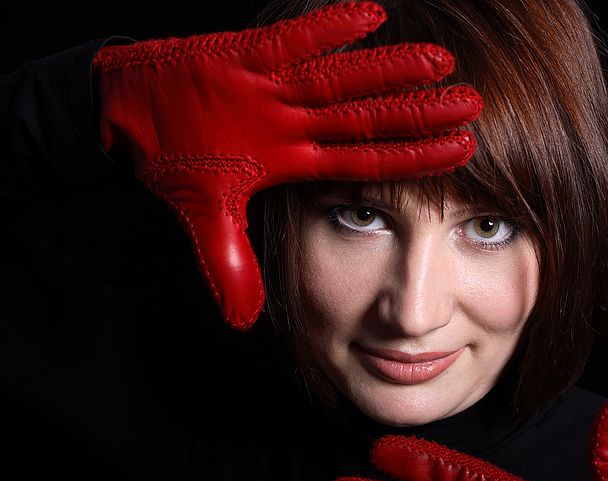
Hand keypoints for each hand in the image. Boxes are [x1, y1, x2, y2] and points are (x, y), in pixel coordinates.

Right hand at [92, 1, 481, 328]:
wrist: (132, 115)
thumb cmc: (176, 159)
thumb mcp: (205, 217)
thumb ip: (229, 264)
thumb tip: (245, 321)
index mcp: (294, 159)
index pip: (366, 160)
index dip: (412, 158)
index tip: (461, 153)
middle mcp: (294, 122)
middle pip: (367, 117)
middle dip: (418, 113)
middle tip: (473, 105)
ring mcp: (272, 88)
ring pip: (340, 79)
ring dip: (387, 71)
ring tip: (439, 64)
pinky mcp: (240, 57)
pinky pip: (287, 43)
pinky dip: (323, 30)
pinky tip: (369, 15)